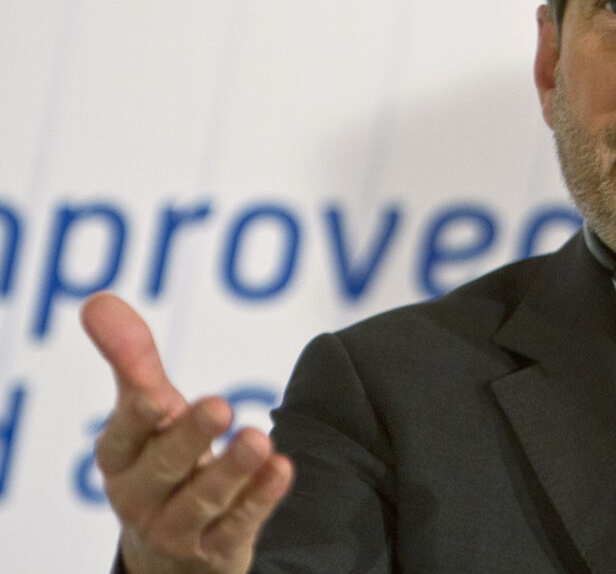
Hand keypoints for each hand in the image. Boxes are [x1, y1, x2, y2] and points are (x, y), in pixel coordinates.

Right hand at [81, 293, 292, 573]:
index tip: (156, 394)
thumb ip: (132, 359)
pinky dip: (259, 499)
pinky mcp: (217, 549)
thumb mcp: (146, 412)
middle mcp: (141, 495)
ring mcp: (178, 527)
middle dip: (190, 437)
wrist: (171, 552)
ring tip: (260, 438)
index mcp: (119, 457)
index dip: (138, 416)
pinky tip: (282, 469)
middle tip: (221, 405)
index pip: (124, 435)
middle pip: (163, 467)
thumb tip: (99, 300)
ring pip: (203, 499)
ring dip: (232, 469)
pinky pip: (237, 526)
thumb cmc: (158, 461)